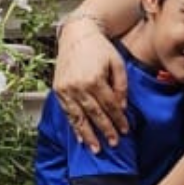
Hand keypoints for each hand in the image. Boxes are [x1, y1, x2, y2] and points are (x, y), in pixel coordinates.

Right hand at [53, 14, 128, 149]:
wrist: (76, 34)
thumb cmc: (99, 47)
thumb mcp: (117, 63)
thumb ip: (121, 86)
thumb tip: (122, 107)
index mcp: (95, 79)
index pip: (110, 106)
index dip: (118, 120)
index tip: (125, 131)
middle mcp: (79, 86)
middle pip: (95, 114)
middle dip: (106, 131)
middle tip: (113, 144)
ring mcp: (66, 89)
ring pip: (79, 117)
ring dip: (88, 135)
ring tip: (96, 149)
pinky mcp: (58, 90)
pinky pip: (68, 112)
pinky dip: (74, 126)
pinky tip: (81, 137)